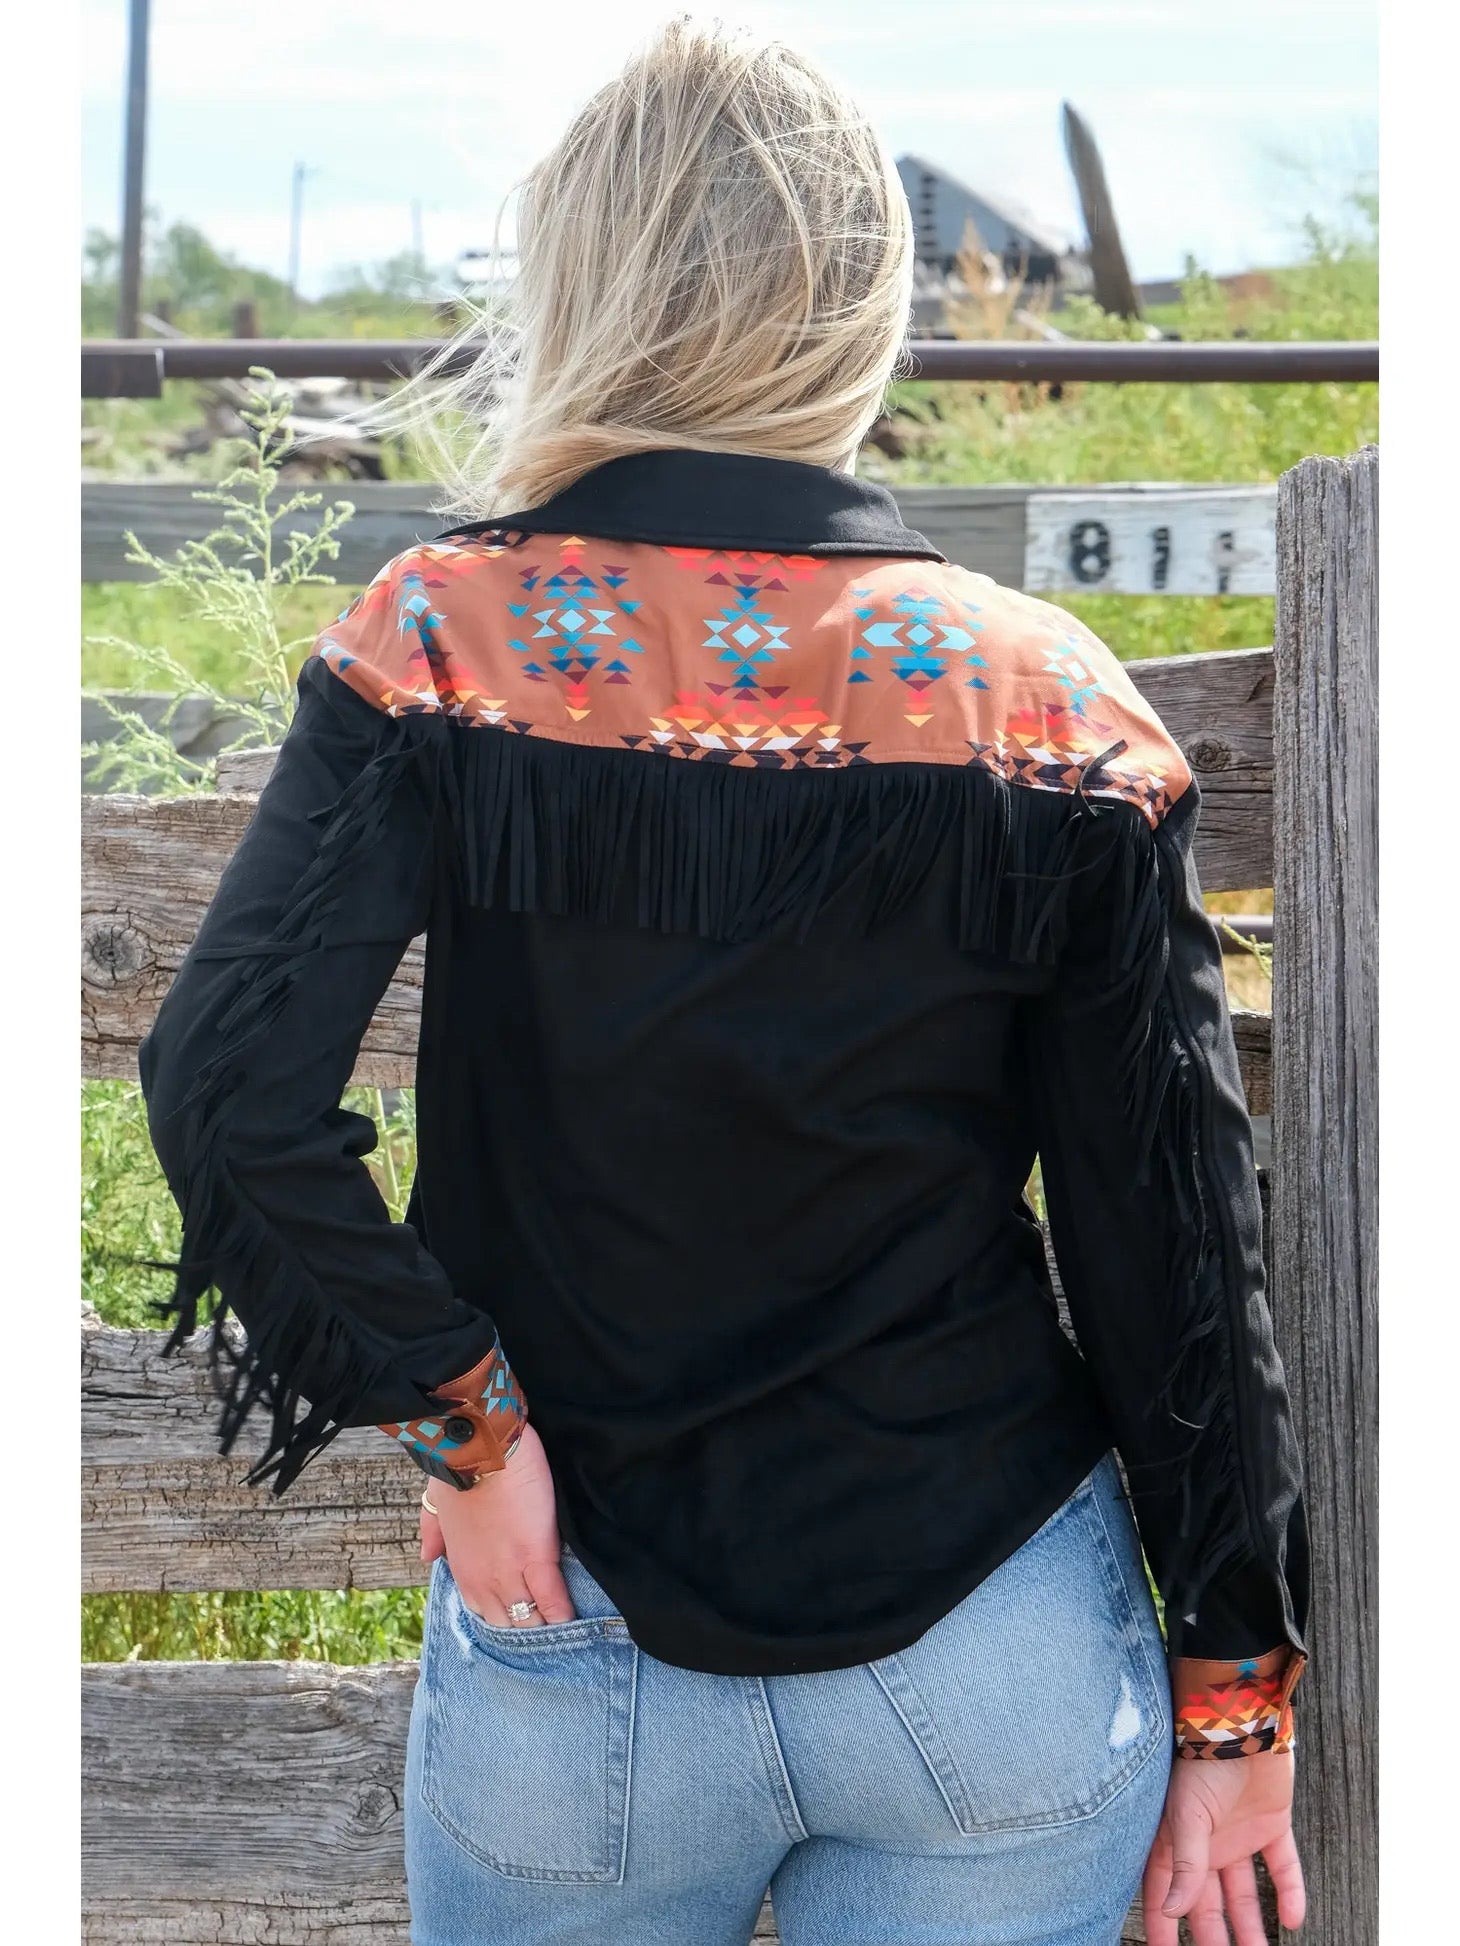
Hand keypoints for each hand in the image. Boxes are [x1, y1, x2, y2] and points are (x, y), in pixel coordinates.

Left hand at [418, 1423, 574, 1627]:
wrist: (479, 1445)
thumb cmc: (458, 1465)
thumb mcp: (436, 1501)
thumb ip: (431, 1529)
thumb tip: (427, 1554)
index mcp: (463, 1569)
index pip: (486, 1613)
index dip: (507, 1619)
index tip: (523, 1620)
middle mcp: (484, 1580)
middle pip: (510, 1627)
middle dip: (528, 1631)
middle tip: (550, 1631)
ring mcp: (510, 1573)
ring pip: (531, 1621)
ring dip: (548, 1628)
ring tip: (569, 1633)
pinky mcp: (537, 1557)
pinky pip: (553, 1601)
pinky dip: (565, 1614)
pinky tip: (577, 1620)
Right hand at [1144, 1752, 1304, 1944]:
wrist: (1242, 1719)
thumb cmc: (1200, 1757)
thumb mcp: (1186, 1814)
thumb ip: (1185, 1865)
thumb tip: (1172, 1910)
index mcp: (1176, 1839)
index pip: (1167, 1893)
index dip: (1165, 1926)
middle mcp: (1207, 1843)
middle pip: (1208, 1904)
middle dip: (1212, 1938)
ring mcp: (1239, 1835)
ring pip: (1245, 1894)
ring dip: (1253, 1929)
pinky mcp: (1272, 1825)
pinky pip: (1283, 1867)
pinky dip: (1290, 1893)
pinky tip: (1293, 1920)